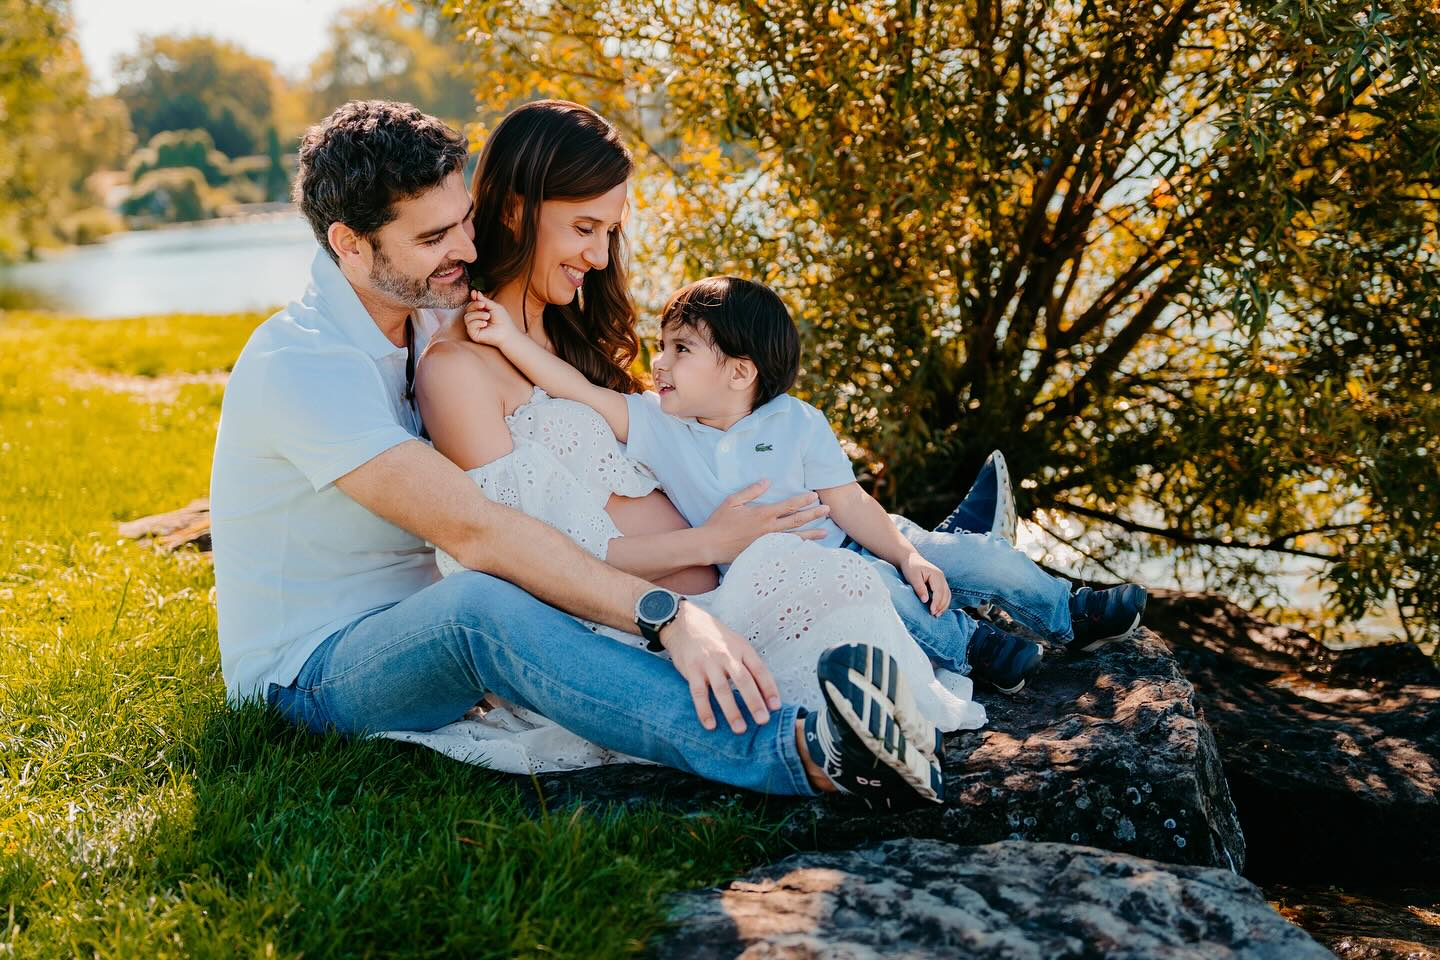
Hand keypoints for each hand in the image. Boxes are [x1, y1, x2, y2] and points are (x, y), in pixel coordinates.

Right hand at [462, 291, 519, 348]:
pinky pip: (469, 326)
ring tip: (488, 316)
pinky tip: (485, 324)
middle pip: (468, 309)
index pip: (472, 304)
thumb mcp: (494, 307)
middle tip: (483, 305)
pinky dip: (477, 323)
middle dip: (474, 305)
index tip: (474, 292)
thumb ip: (484, 300)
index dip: (472, 298)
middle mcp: (475, 319)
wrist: (507, 333)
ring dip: (478, 314)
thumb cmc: (503, 320)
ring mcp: (473, 327)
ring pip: (467, 317)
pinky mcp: (473, 334)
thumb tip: (476, 292)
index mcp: (480, 312)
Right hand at [660, 600, 781, 733]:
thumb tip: (763, 690)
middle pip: (743, 681)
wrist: (684, 623)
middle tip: (762, 721)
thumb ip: (747, 663)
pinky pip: (699, 693)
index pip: (759, 670)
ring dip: (732, 711)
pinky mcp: (692, 670)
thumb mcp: (735, 642)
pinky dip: (704, 710)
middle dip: (754, 702)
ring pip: (722, 690)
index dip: (769, 688)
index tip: (775, 706)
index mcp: (741, 648)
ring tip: (740, 728)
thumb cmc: (714, 637)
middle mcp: (726, 655)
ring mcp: (708, 663)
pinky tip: (711, 725)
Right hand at [699, 479, 832, 563]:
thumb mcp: (733, 501)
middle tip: (828, 510)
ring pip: (794, 538)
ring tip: (826, 532)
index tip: (815, 496)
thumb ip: (751, 490)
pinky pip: (785, 551)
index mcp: (762, 514)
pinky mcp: (764, 553)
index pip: (788, 506)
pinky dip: (798, 550)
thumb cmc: (719, 522)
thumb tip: (767, 480)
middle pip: (796, 521)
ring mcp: (767, 543)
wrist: (710, 545)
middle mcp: (768, 529)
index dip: (803, 500)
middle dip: (814, 515)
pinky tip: (807, 550)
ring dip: (811, 534)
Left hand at [900, 552, 950, 614]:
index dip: (937, 602)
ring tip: (937, 614)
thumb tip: (925, 600)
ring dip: (944, 605)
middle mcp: (941, 577)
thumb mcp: (913, 577)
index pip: (939, 591)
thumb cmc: (910, 567)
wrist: (910, 558)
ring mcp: (942, 579)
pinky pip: (945, 593)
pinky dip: (943, 602)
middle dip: (941, 606)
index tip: (932, 611)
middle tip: (934, 615)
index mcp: (936, 575)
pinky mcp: (939, 582)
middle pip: (946, 594)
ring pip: (947, 595)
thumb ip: (919, 588)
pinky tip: (938, 608)